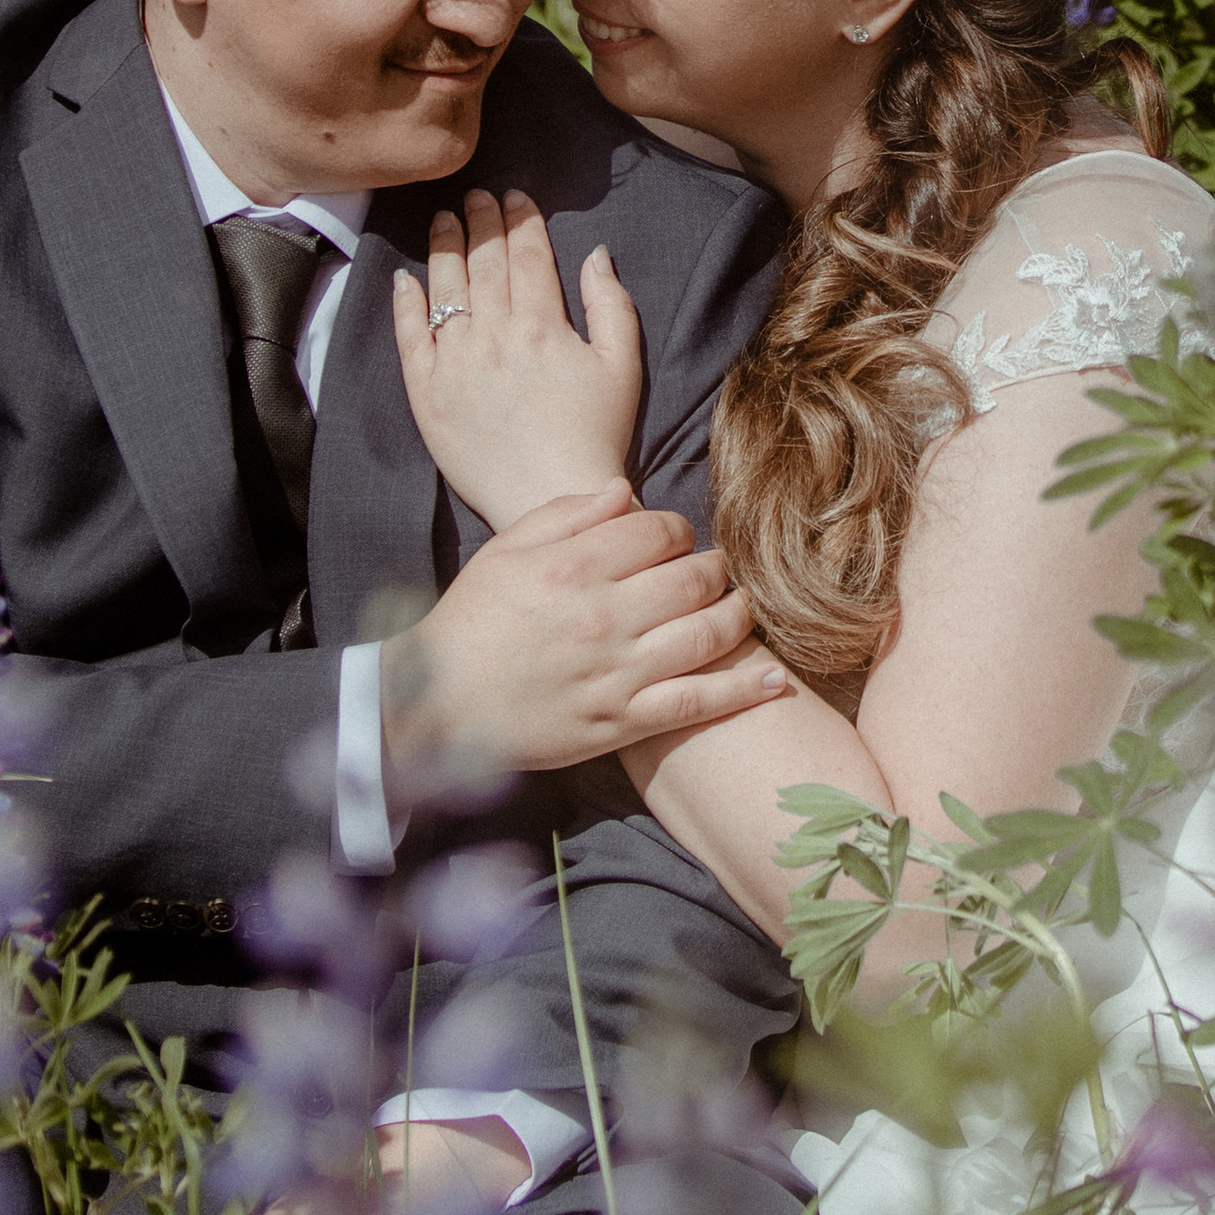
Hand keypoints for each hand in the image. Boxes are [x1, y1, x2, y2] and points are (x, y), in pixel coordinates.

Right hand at [381, 482, 788, 783]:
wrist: (436, 707)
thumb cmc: (470, 623)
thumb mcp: (505, 552)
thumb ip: (566, 514)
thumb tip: (627, 492)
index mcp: (572, 567)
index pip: (659, 531)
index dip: (677, 529)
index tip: (672, 539)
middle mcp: (602, 617)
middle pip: (695, 577)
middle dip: (714, 567)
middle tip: (711, 569)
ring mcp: (617, 673)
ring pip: (709, 633)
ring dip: (737, 613)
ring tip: (737, 606)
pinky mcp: (623, 722)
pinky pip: (699, 703)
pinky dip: (745, 690)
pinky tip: (778, 679)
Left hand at [392, 189, 643, 529]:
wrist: (553, 499)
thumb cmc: (597, 434)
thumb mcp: (622, 366)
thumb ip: (611, 304)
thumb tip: (597, 254)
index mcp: (542, 325)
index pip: (527, 255)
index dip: (520, 220)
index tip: (513, 196)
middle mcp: (494, 336)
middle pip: (484, 263)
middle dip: (481, 222)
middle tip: (475, 196)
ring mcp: (456, 363)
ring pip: (445, 289)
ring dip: (443, 248)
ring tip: (442, 221)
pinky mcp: (427, 393)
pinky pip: (410, 337)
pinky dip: (405, 304)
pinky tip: (405, 280)